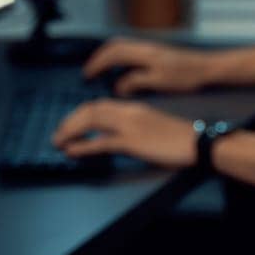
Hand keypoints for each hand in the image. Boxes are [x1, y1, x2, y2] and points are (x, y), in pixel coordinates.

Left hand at [51, 98, 196, 168]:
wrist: (196, 142)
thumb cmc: (179, 138)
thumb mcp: (152, 126)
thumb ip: (133, 126)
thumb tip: (115, 136)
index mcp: (133, 108)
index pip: (99, 104)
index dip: (79, 114)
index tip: (70, 124)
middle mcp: (128, 112)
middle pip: (90, 109)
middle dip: (69, 121)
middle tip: (58, 133)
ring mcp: (129, 126)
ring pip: (91, 121)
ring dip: (70, 130)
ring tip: (59, 141)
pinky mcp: (132, 142)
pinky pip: (101, 142)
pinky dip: (82, 146)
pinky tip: (71, 150)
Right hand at [82, 37, 215, 95]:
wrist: (209, 67)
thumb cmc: (187, 76)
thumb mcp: (160, 82)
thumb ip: (136, 82)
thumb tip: (117, 86)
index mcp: (144, 53)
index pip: (113, 54)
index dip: (97, 64)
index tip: (87, 76)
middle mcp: (146, 47)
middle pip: (115, 45)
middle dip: (99, 58)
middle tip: (90, 72)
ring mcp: (152, 48)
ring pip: (124, 46)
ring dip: (110, 56)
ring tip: (102, 71)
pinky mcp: (158, 53)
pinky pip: (132, 50)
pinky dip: (121, 58)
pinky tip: (124, 70)